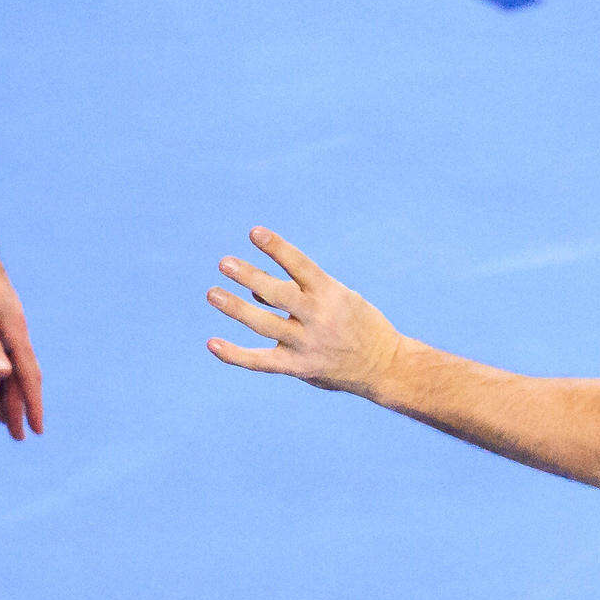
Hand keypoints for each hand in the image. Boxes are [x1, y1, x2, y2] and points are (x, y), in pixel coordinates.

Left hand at [0, 248, 43, 439]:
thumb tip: (0, 376)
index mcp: (14, 332)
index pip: (27, 376)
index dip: (31, 404)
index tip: (35, 431)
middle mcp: (13, 330)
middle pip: (19, 376)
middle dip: (19, 406)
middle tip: (18, 437)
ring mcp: (2, 323)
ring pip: (8, 365)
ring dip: (6, 392)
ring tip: (2, 418)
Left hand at [207, 227, 403, 397]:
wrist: (386, 367)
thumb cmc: (357, 324)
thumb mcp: (338, 298)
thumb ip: (298, 292)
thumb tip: (253, 287)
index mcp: (331, 293)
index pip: (300, 264)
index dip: (277, 248)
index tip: (255, 232)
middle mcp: (318, 316)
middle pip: (276, 293)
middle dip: (249, 276)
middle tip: (224, 263)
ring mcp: (307, 344)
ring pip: (263, 324)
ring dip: (235, 308)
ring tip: (213, 293)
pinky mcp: (299, 367)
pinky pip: (260, 362)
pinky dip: (235, 354)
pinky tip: (212, 343)